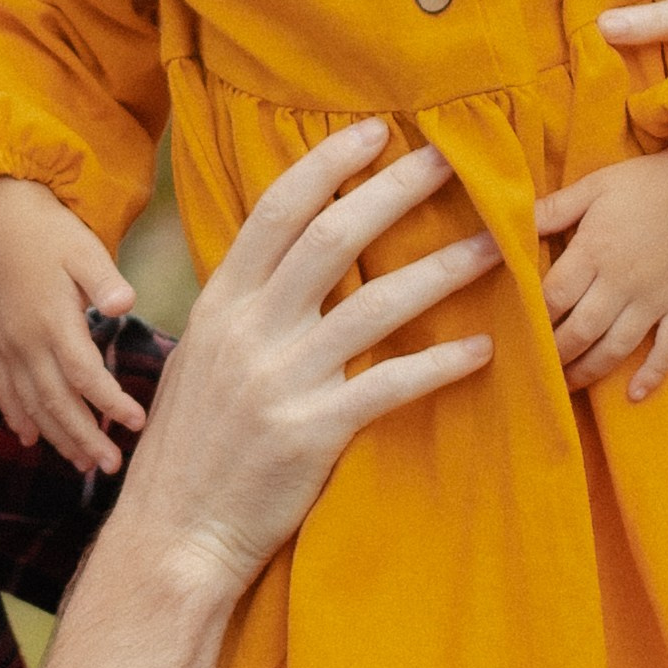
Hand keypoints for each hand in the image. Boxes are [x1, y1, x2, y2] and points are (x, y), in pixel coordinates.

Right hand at [0, 177, 151, 474]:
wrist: (1, 216)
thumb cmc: (53, 232)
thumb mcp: (84, 248)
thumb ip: (104, 280)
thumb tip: (126, 305)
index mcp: (52, 319)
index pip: (84, 374)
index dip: (110, 402)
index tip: (138, 422)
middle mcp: (25, 340)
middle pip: (56, 401)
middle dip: (84, 437)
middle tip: (112, 465)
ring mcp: (8, 345)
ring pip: (31, 403)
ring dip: (57, 436)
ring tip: (83, 465)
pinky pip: (4, 390)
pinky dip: (17, 417)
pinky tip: (31, 439)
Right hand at [119, 122, 498, 590]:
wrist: (173, 535)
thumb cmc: (190, 450)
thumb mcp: (200, 362)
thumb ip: (243, 312)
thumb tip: (289, 266)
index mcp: (219, 305)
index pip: (275, 211)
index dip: (328, 166)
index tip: (374, 132)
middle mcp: (249, 331)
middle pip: (331, 238)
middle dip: (394, 192)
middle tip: (449, 162)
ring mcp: (281, 380)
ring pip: (376, 304)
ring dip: (442, 270)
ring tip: (494, 247)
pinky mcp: (313, 432)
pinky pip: (391, 384)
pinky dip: (440, 362)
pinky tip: (482, 350)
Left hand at [533, 138, 667, 401]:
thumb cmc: (646, 183)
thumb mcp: (594, 186)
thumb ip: (552, 209)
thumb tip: (510, 227)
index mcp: (595, 250)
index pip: (554, 296)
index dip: (534, 318)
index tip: (517, 331)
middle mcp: (623, 281)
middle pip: (580, 330)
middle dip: (555, 353)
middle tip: (536, 368)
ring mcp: (656, 298)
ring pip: (617, 346)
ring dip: (590, 371)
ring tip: (568, 385)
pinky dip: (653, 374)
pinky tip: (634, 395)